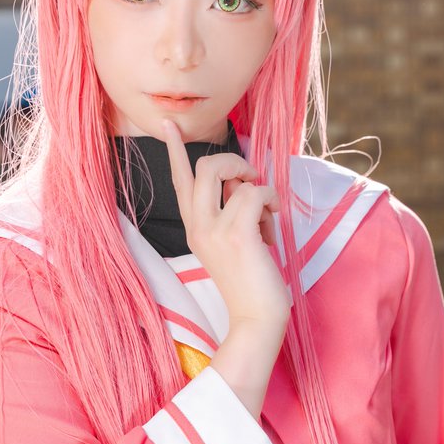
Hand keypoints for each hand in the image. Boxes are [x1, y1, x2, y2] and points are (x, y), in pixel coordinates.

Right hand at [162, 119, 290, 336]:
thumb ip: (231, 210)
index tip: (169, 124)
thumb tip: (243, 183)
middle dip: (234, 160)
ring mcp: (214, 230)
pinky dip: (271, 200)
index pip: (181, 181)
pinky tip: (273, 223)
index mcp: (194, 228)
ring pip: (227, 172)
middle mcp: (197, 226)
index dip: (175, 150)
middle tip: (252, 179)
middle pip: (204, 166)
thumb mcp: (234, 241)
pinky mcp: (236, 234)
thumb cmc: (251, 282)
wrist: (256, 319)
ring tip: (266, 210)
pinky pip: (255, 191)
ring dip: (256, 182)